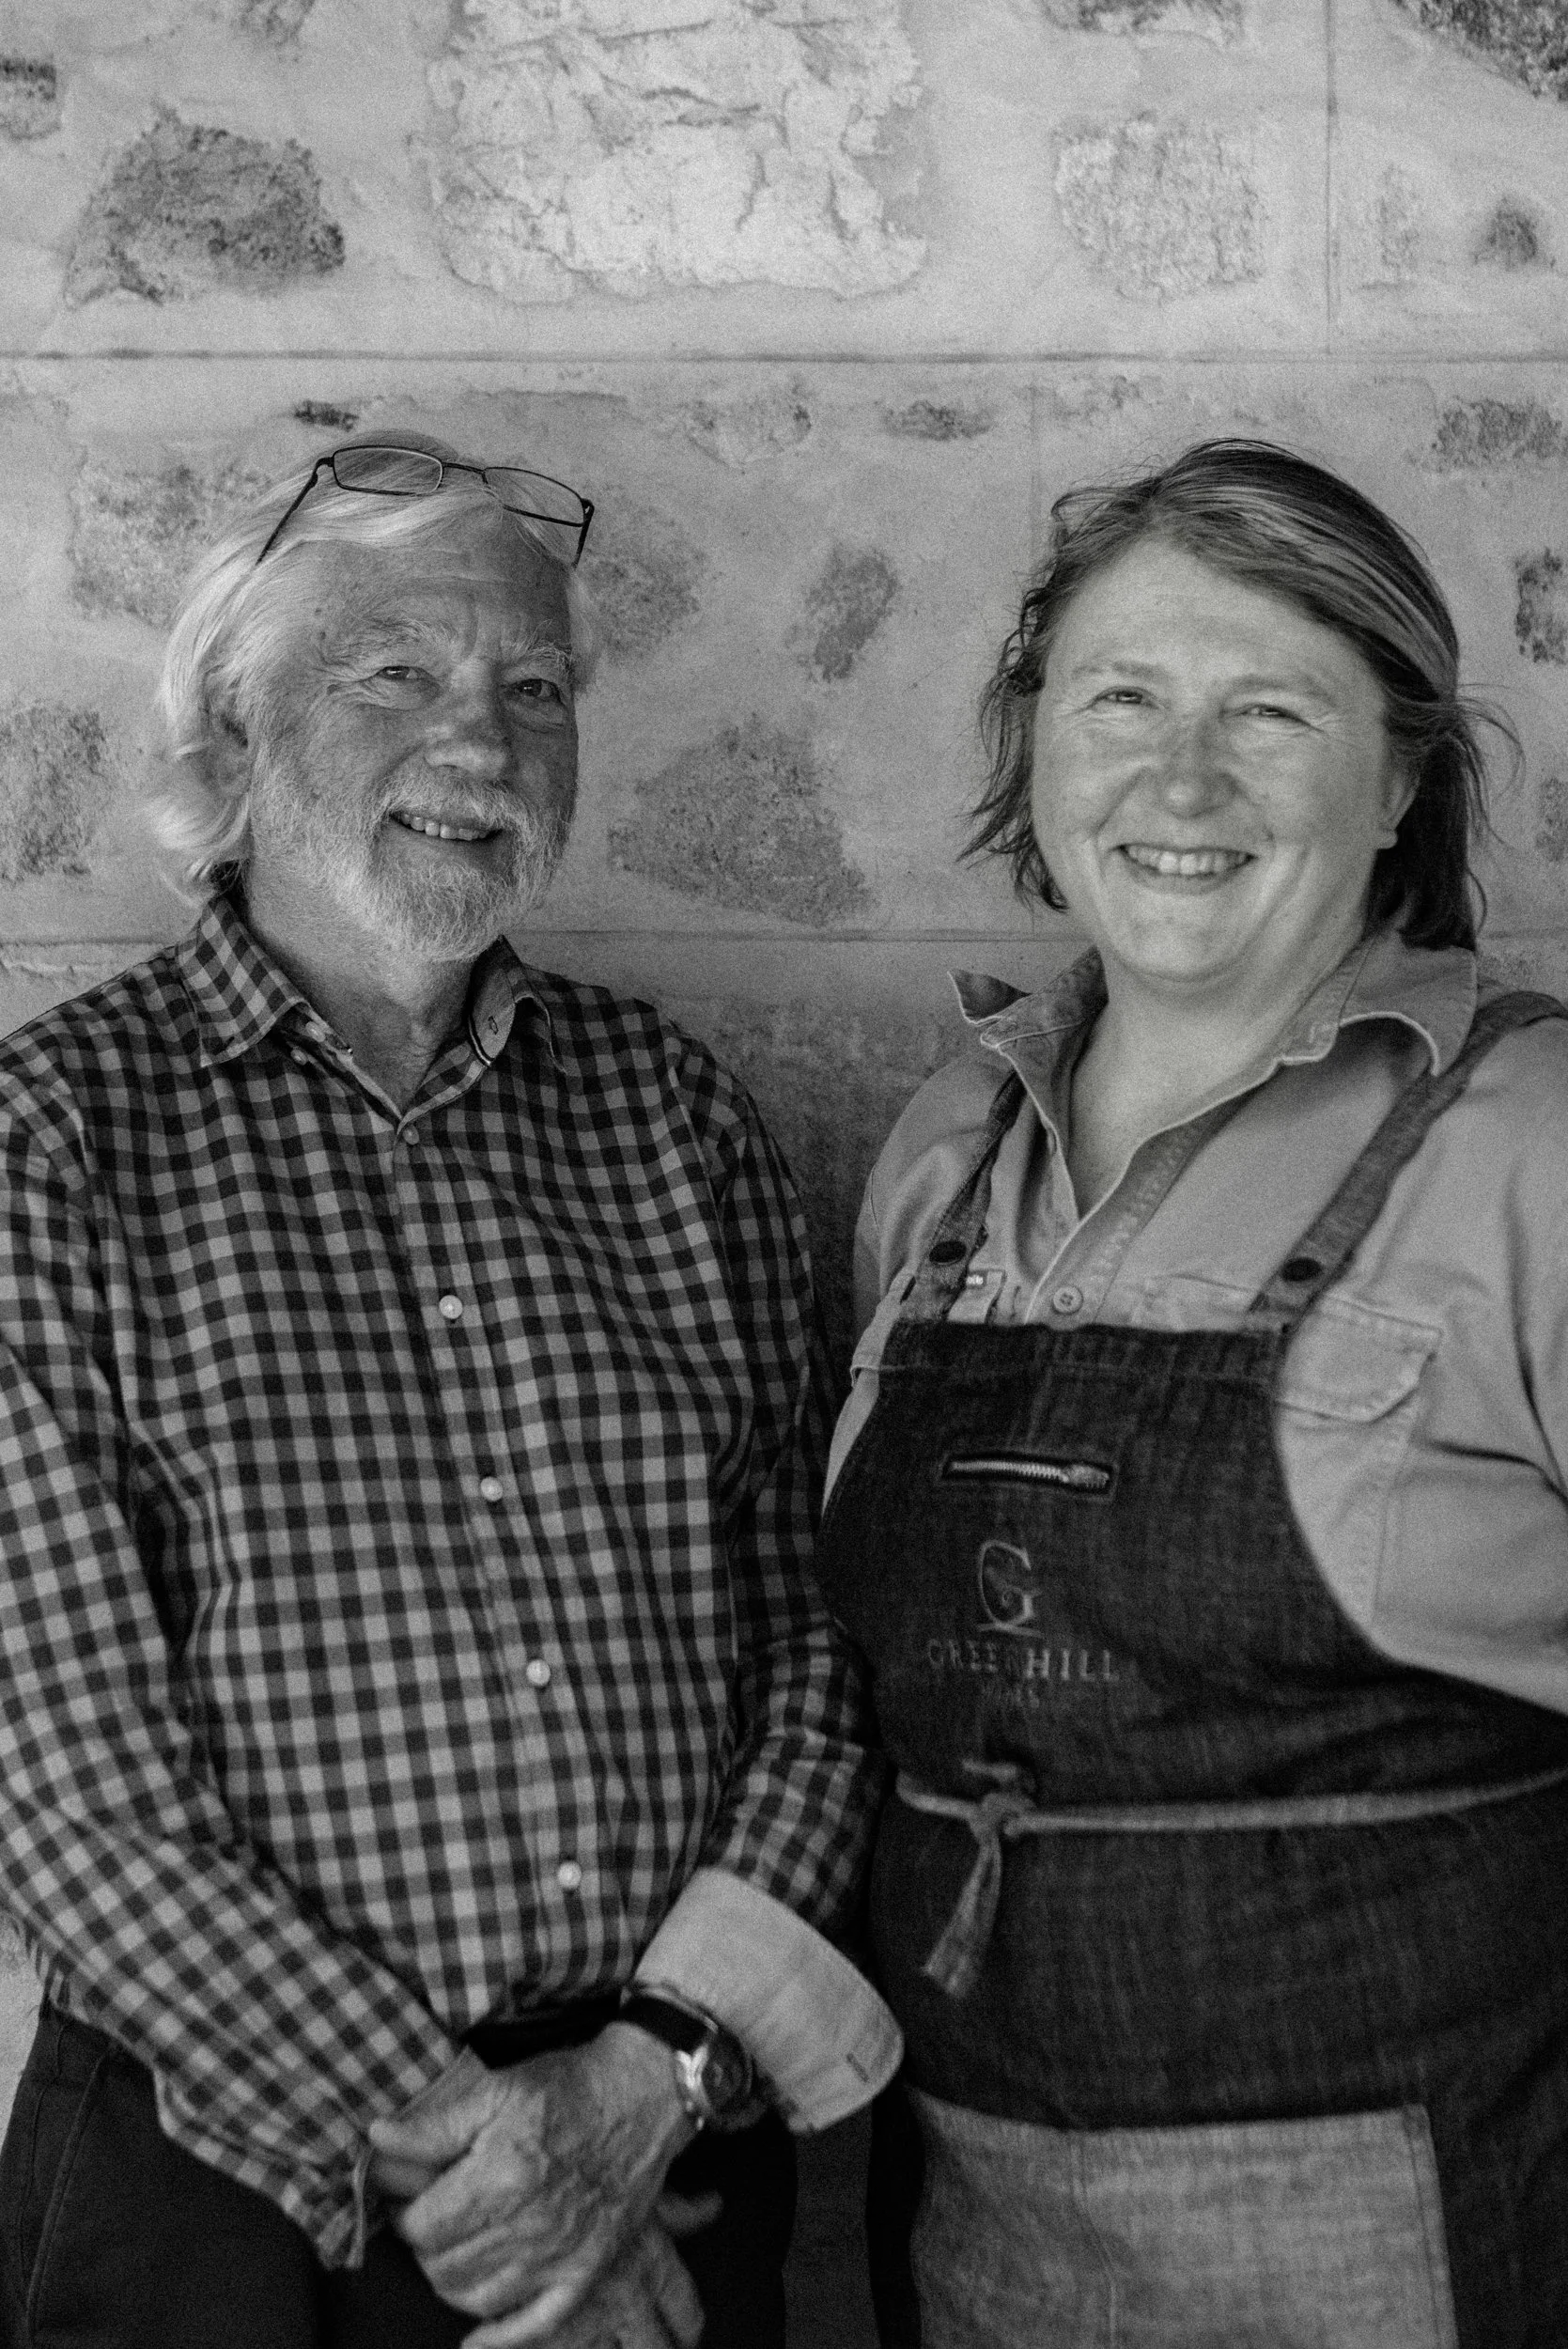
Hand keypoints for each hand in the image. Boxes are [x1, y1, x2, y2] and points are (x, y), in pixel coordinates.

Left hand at [366, 2024, 695, 2338]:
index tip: (411, 2198)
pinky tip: (475, 2340)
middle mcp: (527, 2227)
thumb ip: (434, 2126)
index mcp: (499, 2179)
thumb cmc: (565, 2089)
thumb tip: (377, 2139)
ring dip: (452, 2279)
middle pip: (443, 2267)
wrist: (638, 2098)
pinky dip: (501, 2337)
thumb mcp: (495, 2091)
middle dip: (426, 2245)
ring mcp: (558, 2256)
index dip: (405, 2213)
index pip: (421, 2227)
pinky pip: (535, 2325)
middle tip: (434, 2218)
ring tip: (456, 2248)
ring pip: (476, 2297)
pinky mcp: (584, 2271)